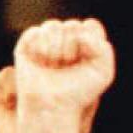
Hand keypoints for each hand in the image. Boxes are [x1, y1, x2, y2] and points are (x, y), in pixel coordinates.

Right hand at [13, 18, 113, 132]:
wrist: (53, 107)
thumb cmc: (78, 94)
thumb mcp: (103, 73)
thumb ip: (104, 48)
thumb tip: (80, 33)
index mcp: (86, 43)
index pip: (91, 26)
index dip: (90, 44)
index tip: (86, 62)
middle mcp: (66, 38)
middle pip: (72, 25)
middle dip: (71, 49)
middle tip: (67, 68)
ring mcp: (47, 40)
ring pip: (53, 26)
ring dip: (55, 50)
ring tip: (53, 67)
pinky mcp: (28, 43)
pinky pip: (36, 32)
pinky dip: (40, 49)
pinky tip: (40, 63)